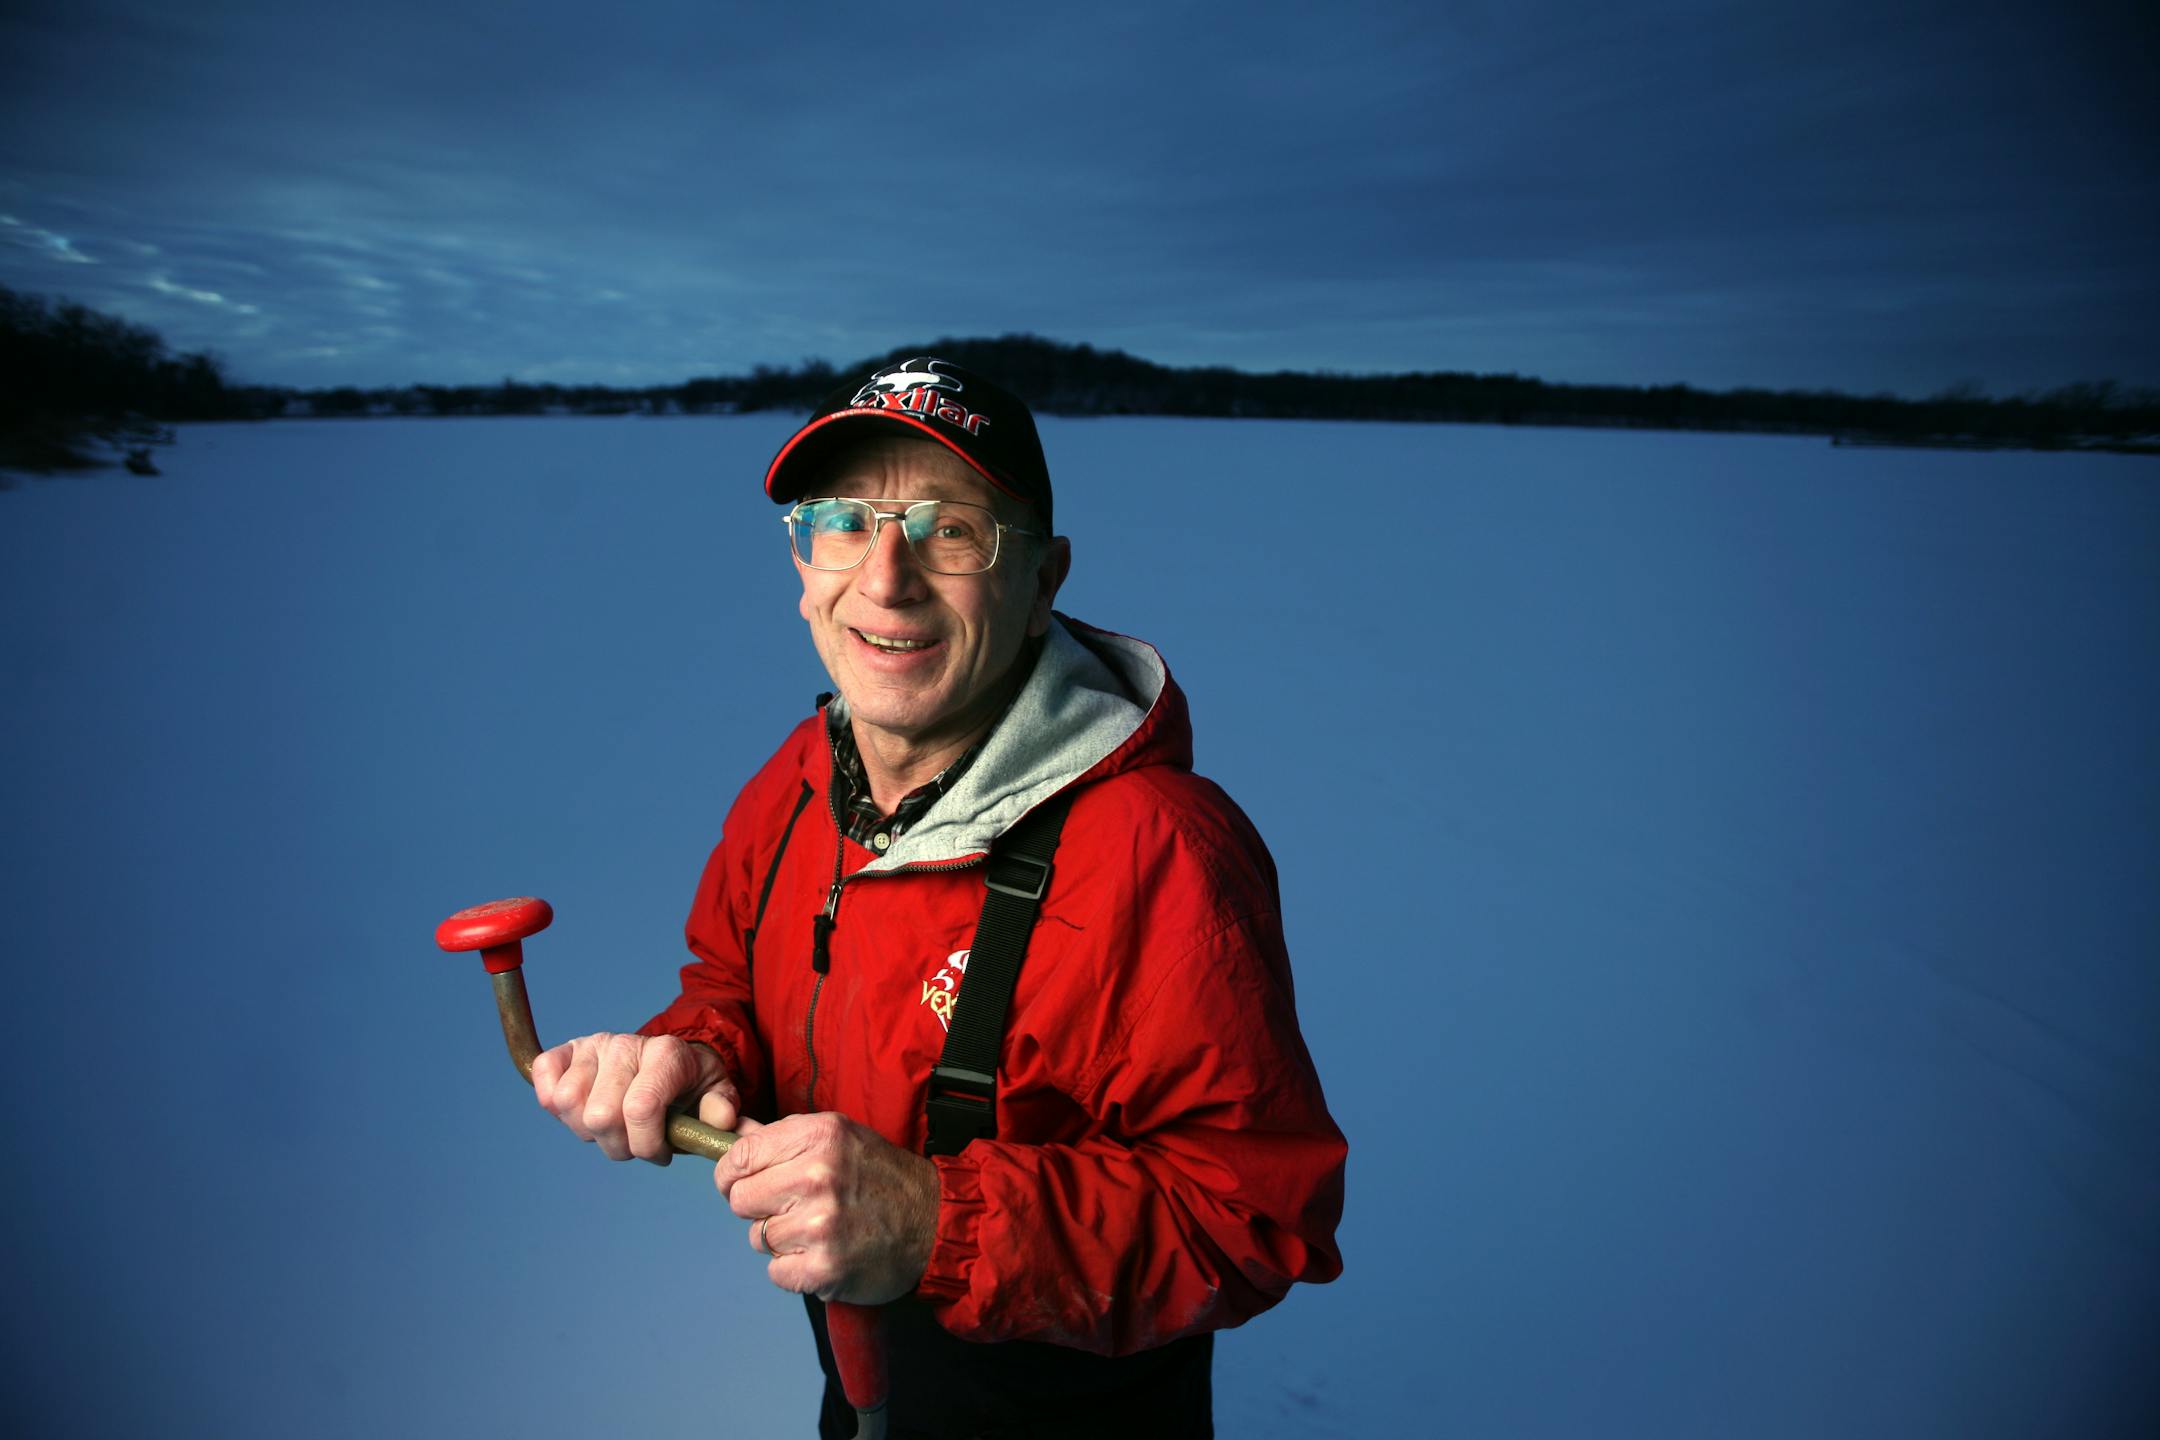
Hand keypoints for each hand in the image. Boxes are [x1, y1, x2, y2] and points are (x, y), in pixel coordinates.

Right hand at [530, 1031, 739, 1163]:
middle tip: (635, 1142)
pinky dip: (554, 1103)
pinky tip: (583, 1111)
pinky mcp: (568, 1050)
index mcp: (667, 1054)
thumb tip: (721, 1119)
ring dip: (588, 1130)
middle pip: (600, 1115)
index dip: (645, 1144)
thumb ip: (722, 1108)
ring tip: (612, 1128)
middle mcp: (627, 1045)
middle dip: (619, 1145)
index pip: (639, 1108)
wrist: (669, 1058)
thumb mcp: (717, 1094)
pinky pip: (544, 1075)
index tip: (660, 1153)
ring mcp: (594, 1046)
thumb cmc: (691, 1084)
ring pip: (567, 1102)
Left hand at [717, 1112, 938, 1304]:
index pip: (737, 1158)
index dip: (735, 1175)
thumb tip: (729, 1131)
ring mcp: (820, 1225)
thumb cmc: (880, 1177)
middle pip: (740, 1200)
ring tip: (819, 1230)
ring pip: (758, 1238)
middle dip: (761, 1207)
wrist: (932, 1221)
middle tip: (795, 1207)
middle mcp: (817, 1177)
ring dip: (782, 1240)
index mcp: (818, 1136)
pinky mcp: (823, 1269)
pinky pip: (776, 1272)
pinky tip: (823, 1253)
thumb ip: (782, 1137)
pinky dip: (794, 1269)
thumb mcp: (838, 1136)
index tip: (748, 1182)